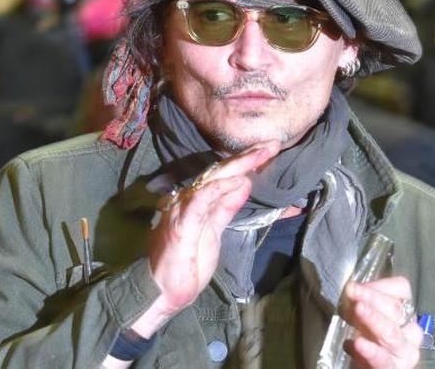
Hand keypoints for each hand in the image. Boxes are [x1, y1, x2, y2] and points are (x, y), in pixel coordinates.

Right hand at [147, 141, 279, 317]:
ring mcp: (183, 210)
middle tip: (271, 144)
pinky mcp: (182, 226)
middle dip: (247, 157)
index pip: (223, 176)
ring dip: (238, 166)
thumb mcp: (214, 231)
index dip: (245, 162)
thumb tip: (243, 184)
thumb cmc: (187, 263)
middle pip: (219, 172)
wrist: (163, 291)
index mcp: (197, 201)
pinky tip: (237, 181)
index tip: (268, 150)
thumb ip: (226, 208)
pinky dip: (219, 189)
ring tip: (260, 155)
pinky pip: (201, 202)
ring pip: (212, 181)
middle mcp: (188, 199)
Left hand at [340, 277, 422, 367]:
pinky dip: (371, 351)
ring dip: (373, 319)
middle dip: (371, 298)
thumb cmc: (366, 339)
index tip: (354, 286)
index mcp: (404, 311)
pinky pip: (385, 361)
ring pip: (392, 332)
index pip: (400, 289)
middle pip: (395, 308)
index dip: (378, 286)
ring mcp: (404, 351)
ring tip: (357, 310)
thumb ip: (360, 302)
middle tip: (352, 291)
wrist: (367, 365)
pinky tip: (357, 343)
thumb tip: (350, 290)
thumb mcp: (362, 317)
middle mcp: (409, 329)